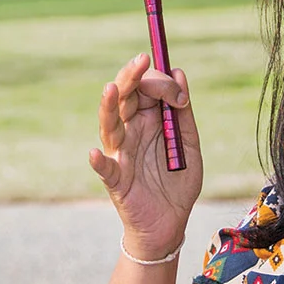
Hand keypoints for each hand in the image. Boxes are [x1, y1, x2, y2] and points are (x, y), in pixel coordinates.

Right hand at [86, 53, 204, 262]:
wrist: (170, 223)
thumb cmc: (177, 182)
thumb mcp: (189, 144)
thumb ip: (183, 113)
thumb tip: (179, 73)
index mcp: (148, 120)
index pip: (145, 88)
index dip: (161, 82)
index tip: (179, 93)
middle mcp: (130, 132)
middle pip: (123, 98)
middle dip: (131, 77)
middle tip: (142, 60)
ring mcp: (120, 154)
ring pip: (110, 126)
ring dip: (108, 107)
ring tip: (111, 89)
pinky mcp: (116, 181)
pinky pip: (105, 170)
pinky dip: (98, 162)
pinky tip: (95, 153)